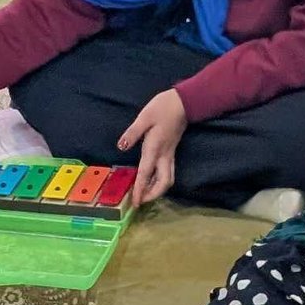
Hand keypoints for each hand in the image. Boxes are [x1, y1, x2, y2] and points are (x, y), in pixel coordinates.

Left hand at [118, 86, 186, 208]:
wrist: (184, 103)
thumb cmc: (163, 107)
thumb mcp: (144, 117)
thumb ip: (133, 133)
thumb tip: (121, 146)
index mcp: (155, 148)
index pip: (146, 173)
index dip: (140, 189)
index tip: (135, 202)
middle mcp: (164, 155)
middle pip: (163, 183)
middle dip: (153, 195)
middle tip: (140, 201)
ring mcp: (169, 154)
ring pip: (168, 179)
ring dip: (157, 190)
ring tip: (144, 194)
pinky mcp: (171, 152)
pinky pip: (167, 172)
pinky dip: (159, 181)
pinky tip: (151, 181)